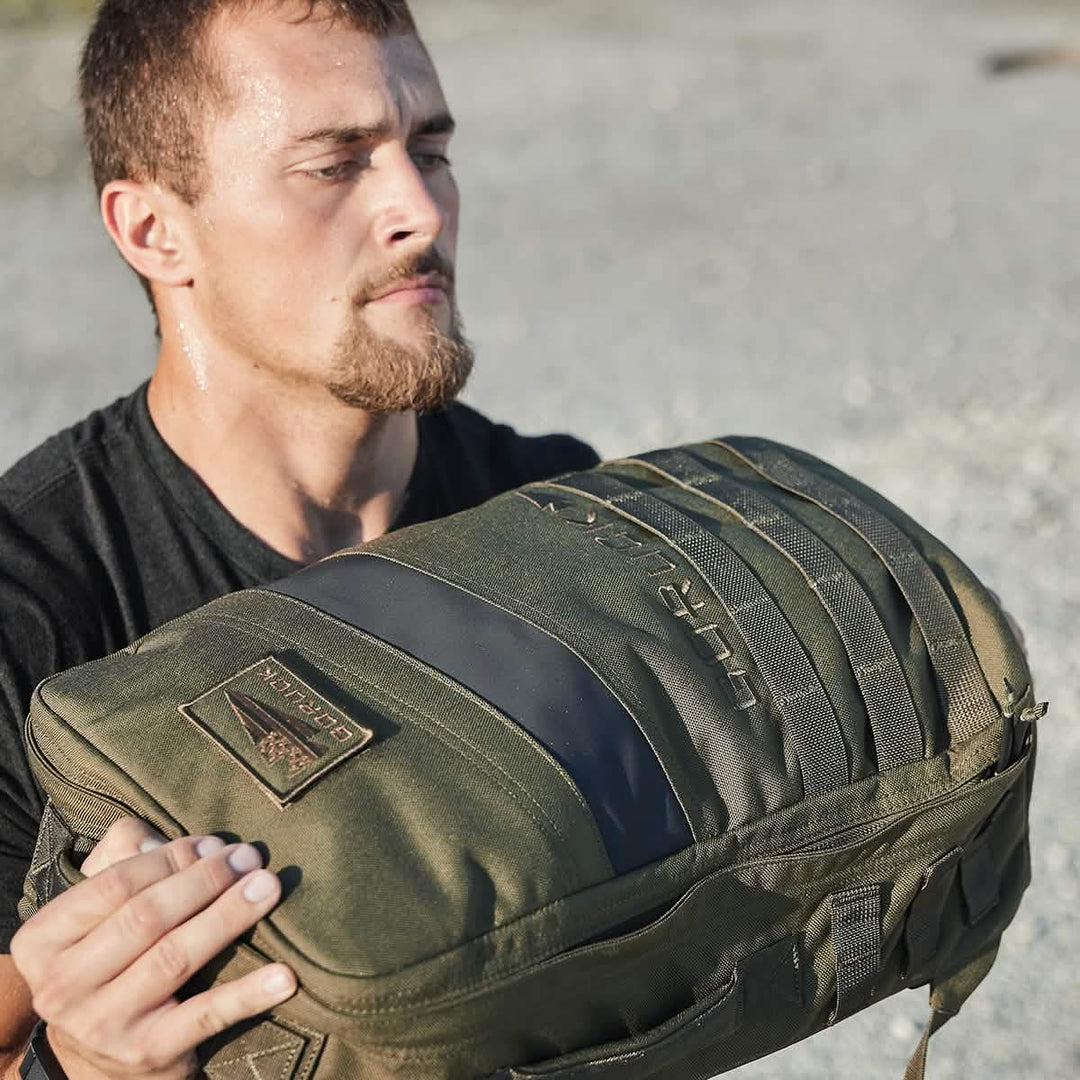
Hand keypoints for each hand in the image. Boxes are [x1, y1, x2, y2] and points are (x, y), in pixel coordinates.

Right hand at [9, 817, 295, 1079]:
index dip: (170, 857)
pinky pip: (205, 1017)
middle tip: (249, 857)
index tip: (213, 843)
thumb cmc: (107, 954)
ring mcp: (105, 1024)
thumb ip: (120, 856)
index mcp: (44, 941)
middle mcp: (64, 987)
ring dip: (229, 917)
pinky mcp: (149, 1053)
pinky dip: (248, 994)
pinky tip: (284, 975)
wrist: (96, 1056)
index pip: (114, 885)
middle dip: (205, 880)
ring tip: (269, 887)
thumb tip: (157, 838)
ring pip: (176, 957)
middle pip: (146, 918)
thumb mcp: (96, 909)